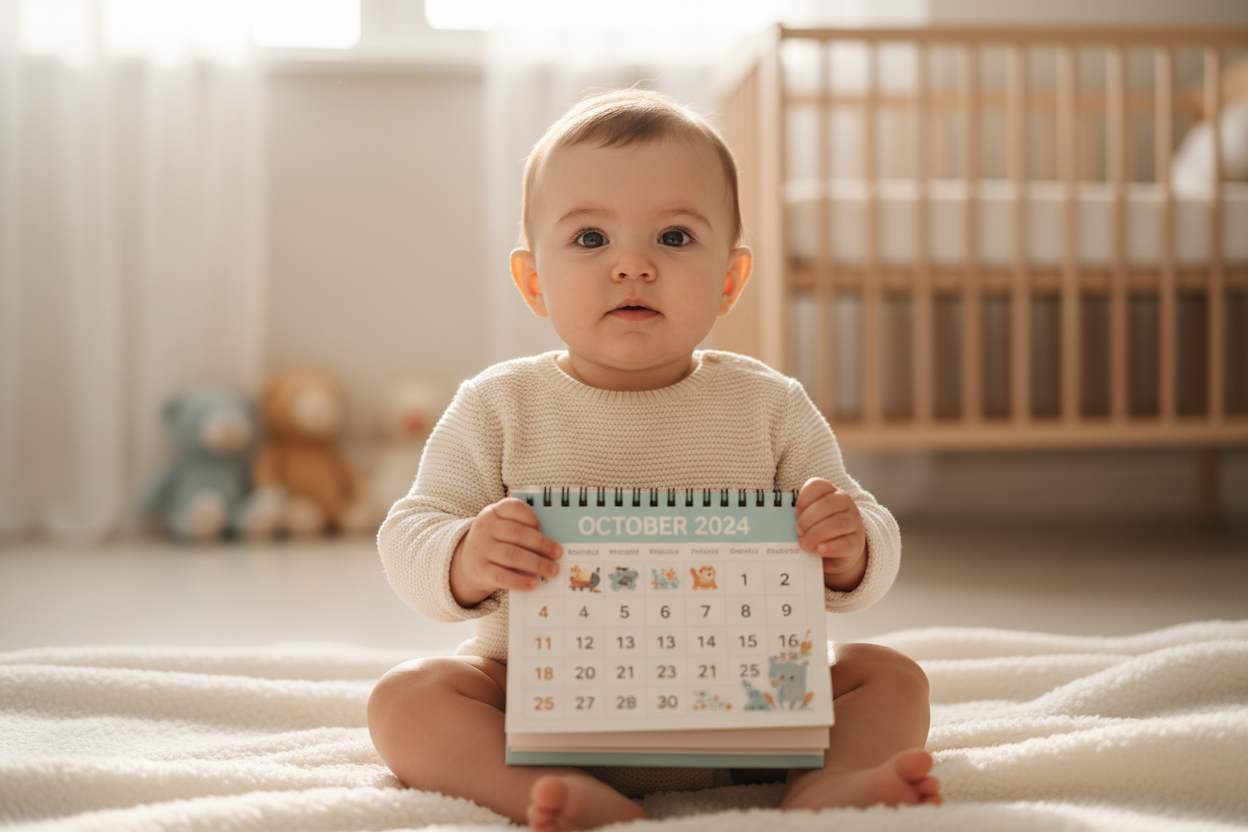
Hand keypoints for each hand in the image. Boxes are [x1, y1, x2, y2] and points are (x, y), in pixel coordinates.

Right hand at [450, 497, 562, 606]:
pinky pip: (502, 577)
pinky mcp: (481, 571)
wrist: (467, 561)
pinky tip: (534, 583)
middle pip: (517, 534)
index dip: (531, 517)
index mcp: (494, 512)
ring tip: (553, 570)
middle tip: (558, 553)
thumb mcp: (503, 528)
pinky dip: (520, 581)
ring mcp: (481, 549)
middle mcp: (485, 528)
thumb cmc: (496, 541)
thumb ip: (523, 529)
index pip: (513, 508)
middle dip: (541, 544)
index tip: (543, 527)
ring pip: (512, 556)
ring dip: (536, 564)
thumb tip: (552, 545)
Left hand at [795, 477, 866, 591]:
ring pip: (837, 523)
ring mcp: (854, 523)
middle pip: (827, 504)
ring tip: (804, 544)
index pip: (818, 485)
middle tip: (798, 531)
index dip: (804, 497)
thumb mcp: (812, 519)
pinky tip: (820, 550)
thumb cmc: (821, 530)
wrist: (842, 550)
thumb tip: (778, 525)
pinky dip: (831, 547)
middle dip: (808, 519)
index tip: (796, 511)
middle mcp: (845, 503)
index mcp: (831, 492)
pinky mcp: (857, 543)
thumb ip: (801, 517)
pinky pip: (845, 543)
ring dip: (816, 534)